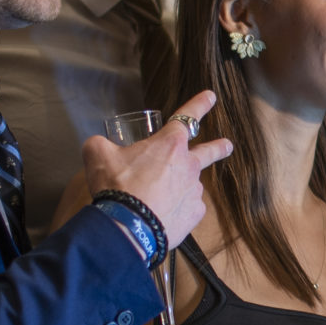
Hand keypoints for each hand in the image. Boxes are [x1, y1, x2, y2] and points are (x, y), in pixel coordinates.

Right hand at [79, 89, 231, 244]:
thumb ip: (100, 144)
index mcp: (169, 144)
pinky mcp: (194, 215)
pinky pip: (188, 208)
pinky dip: (178, 209)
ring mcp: (194, 191)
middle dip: (219, 147)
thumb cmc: (116, 187)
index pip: (187, 116)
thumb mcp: (98, 155)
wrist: (128, 228)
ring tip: (162, 197)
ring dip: (181, 186)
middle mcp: (188, 165)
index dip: (200, 104)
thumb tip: (97, 144)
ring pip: (191, 184)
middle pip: (210, 151)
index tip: (211, 96)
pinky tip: (164, 215)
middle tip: (228, 145)